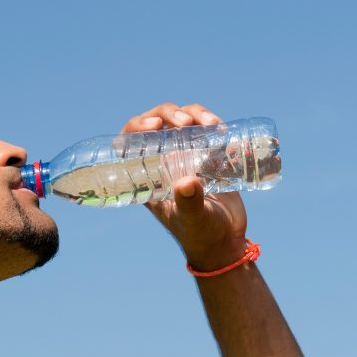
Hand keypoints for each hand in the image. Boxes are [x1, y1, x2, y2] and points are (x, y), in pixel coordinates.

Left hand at [120, 103, 248, 271]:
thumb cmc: (200, 235)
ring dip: (193, 114)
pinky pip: (205, 129)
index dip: (136, 126)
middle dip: (168, 114)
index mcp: (148, 176)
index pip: (130, 143)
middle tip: (184, 121)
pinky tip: (220, 128)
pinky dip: (211, 122)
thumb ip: (189, 204)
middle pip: (157, 123)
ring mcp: (186, 156)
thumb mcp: (192, 220)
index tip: (152, 125)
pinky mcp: (208, 155)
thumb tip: (187, 183)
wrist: (226, 242)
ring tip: (210, 123)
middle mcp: (163, 162)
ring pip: (182, 121)